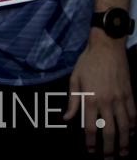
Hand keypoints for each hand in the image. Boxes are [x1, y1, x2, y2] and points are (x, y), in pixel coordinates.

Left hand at [65, 32, 135, 155]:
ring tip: (124, 152)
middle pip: (109, 131)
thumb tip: (67, 118)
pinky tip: (132, 134)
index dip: (91, 142)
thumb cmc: (87, 62)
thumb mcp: (74, 80)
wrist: (107, 48)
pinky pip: (133, 115)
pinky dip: (134, 126)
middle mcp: (106, 101)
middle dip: (109, 147)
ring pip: (125, 126)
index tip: (91, 151)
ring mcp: (120, 99)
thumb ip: (73, 101)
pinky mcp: (130, 94)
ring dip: (125, 141)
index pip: (90, 127)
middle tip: (109, 158)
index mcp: (89, 98)